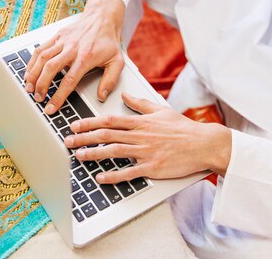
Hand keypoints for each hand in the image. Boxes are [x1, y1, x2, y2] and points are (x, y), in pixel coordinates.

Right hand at [24, 0, 125, 114]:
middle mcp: (72, 48)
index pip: (69, 80)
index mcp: (86, 57)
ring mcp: (62, 41)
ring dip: (33, 74)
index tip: (51, 108)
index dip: (58, 96)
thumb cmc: (108, 41)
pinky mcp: (57, 36)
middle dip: (41, 85)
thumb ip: (110, 80)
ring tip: (29, 87)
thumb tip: (102, 96)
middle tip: (38, 98)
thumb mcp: (117, 61)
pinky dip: (32, 61)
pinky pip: (40, 49)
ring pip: (42, 58)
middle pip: (51, 68)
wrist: (102, 18)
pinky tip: (29, 72)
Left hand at [63, 93, 231, 183]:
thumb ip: (140, 103)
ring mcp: (145, 152)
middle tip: (68, 141)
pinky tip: (100, 177)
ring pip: (113, 151)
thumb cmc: (184, 128)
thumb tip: (126, 94)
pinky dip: (113, 175)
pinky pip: (129, 172)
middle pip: (106, 134)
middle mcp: (140, 135)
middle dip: (84, 138)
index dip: (89, 122)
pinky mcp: (152, 167)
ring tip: (78, 156)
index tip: (75, 125)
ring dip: (93, 154)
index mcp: (140, 122)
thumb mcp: (160, 110)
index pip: (109, 120)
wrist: (204, 143)